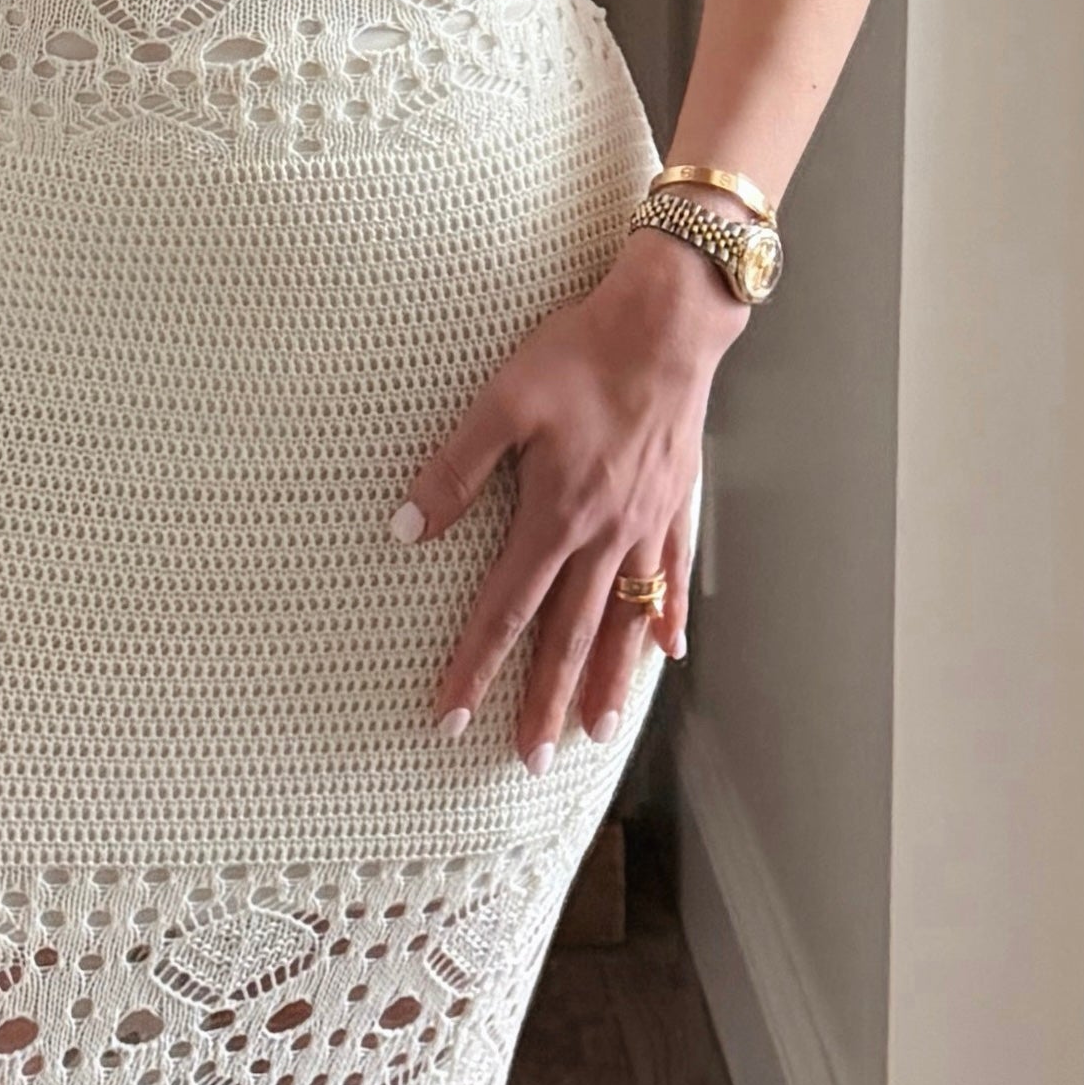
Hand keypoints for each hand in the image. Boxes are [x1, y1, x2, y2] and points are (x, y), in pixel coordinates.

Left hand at [396, 229, 744, 769]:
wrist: (668, 323)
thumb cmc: (581, 352)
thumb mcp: (502, 401)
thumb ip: (455, 469)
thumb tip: (406, 530)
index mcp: (555, 517)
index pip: (504, 612)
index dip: (474, 669)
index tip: (451, 718)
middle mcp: (605, 537)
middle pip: (568, 638)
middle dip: (544, 703)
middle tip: (529, 761)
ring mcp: (647, 528)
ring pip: (624, 624)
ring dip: (609, 683)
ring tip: (597, 735)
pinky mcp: (677, 508)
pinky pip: (673, 580)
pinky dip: (668, 621)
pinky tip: (667, 654)